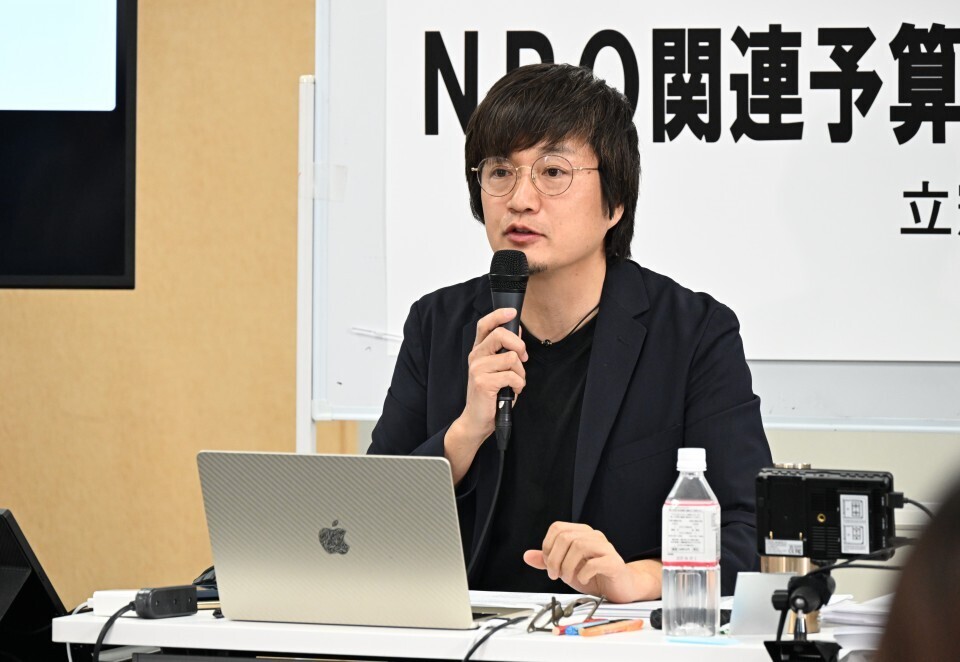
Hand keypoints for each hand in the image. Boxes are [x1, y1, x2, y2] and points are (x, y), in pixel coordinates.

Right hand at [454, 308, 527, 443]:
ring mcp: (477, 369)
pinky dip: (518, 386)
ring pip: (511, 358)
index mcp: (479, 351)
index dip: (498, 315)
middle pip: (501, 335)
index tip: (512, 312)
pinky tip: (511, 392)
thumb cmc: (491, 395)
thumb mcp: (498, 369)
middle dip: (519, 346)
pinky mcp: (483, 382)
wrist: (477, 420)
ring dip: (520, 373)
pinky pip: (512, 376)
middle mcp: (475, 357)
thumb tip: (517, 332)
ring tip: (514, 384)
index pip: (485, 325)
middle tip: (522, 359)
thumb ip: (504, 351)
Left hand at [523, 522, 661, 602]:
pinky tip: (583, 580)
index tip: (548, 564)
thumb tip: (527, 556)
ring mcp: (605, 548)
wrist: (620, 587)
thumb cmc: (594, 576)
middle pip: (566, 537)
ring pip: (579, 546)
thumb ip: (548, 561)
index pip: (557, 528)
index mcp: (581, 534)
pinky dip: (584, 573)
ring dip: (568, 566)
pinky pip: (595, 562)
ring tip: (568, 578)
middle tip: (556, 575)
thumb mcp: (566, 568)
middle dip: (555, 559)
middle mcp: (593, 536)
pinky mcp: (614, 562)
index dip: (548, 546)